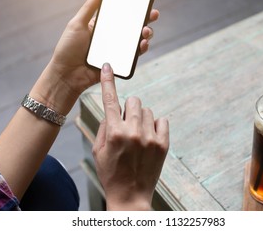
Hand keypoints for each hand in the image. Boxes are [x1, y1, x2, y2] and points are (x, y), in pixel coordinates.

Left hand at [30, 0, 159, 114]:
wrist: (66, 75)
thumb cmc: (67, 49)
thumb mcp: (77, 23)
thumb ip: (91, 5)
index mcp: (102, 25)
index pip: (121, 14)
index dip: (134, 7)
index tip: (145, 0)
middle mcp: (111, 37)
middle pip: (132, 26)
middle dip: (145, 20)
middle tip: (152, 14)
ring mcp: (115, 50)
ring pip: (136, 40)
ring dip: (145, 34)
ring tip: (146, 31)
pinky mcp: (118, 63)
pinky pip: (133, 56)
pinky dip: (140, 49)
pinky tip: (142, 44)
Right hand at [92, 63, 168, 210]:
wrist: (130, 195)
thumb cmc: (111, 173)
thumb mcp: (98, 150)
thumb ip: (105, 127)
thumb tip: (114, 111)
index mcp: (114, 133)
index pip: (110, 100)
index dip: (108, 81)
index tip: (107, 67)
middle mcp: (132, 132)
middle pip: (134, 101)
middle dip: (129, 109)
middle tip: (127, 124)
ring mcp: (150, 138)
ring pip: (148, 111)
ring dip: (142, 118)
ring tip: (138, 136)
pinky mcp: (163, 144)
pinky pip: (162, 120)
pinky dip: (156, 125)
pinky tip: (150, 137)